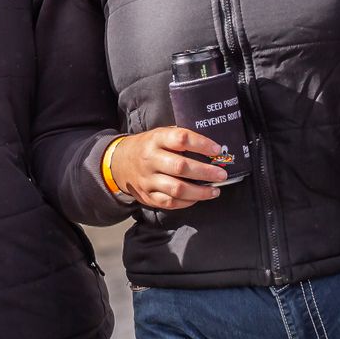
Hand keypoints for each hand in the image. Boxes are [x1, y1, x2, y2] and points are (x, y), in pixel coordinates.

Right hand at [108, 127, 226, 209]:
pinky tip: (198, 198)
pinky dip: (187, 202)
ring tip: (215, 190)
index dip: (201, 144)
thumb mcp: (160, 135)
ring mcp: (147, 180)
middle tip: (221, 174)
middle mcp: (150, 159)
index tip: (216, 150)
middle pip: (181, 167)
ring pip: (177, 189)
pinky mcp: (147, 196)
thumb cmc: (148, 147)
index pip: (180, 139)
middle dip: (205, 172)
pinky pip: (169, 203)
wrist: (118, 163)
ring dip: (200, 192)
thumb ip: (180, 139)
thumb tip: (211, 148)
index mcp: (156, 139)